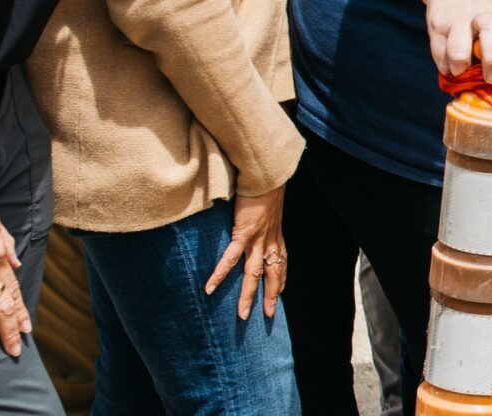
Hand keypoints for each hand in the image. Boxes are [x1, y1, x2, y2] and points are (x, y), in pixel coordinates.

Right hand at [207, 186, 287, 319]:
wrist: (267, 174)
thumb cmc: (265, 186)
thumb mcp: (269, 206)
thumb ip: (263, 216)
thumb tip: (255, 216)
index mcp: (276, 235)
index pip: (281, 262)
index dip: (281, 278)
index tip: (280, 292)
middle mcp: (270, 241)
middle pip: (272, 274)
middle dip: (270, 296)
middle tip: (268, 315)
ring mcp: (258, 239)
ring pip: (253, 274)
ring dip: (247, 296)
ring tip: (242, 315)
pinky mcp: (244, 233)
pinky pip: (230, 259)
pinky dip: (220, 274)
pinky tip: (210, 288)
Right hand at [420, 0, 491, 83]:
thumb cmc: (487, 12)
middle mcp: (485, 15)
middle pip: (491, 34)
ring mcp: (460, 20)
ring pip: (459, 48)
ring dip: (462, 67)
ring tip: (463, 73)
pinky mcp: (438, 27)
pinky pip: (440, 55)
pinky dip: (447, 68)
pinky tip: (451, 69)